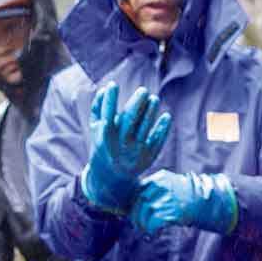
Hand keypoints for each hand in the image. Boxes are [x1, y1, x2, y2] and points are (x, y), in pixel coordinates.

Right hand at [80, 81, 171, 214]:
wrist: (112, 176)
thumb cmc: (104, 145)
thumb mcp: (95, 129)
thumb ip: (98, 109)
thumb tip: (105, 90)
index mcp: (106, 137)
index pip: (107, 115)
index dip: (110, 99)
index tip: (112, 85)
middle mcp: (120, 145)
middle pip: (130, 121)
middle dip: (136, 103)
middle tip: (143, 90)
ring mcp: (135, 152)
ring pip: (145, 129)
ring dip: (151, 112)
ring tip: (154, 99)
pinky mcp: (148, 157)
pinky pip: (157, 141)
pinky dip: (162, 129)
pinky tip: (166, 116)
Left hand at [131, 170, 237, 235]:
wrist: (205, 202)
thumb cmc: (187, 195)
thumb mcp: (171, 183)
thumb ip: (156, 187)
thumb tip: (139, 202)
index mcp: (160, 178)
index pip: (138, 188)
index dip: (132, 201)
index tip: (131, 210)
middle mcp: (162, 187)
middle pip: (140, 201)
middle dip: (135, 214)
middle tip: (135, 224)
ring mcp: (166, 200)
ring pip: (145, 213)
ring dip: (142, 224)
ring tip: (144, 230)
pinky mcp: (171, 213)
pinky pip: (153, 223)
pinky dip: (150, 231)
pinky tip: (152, 235)